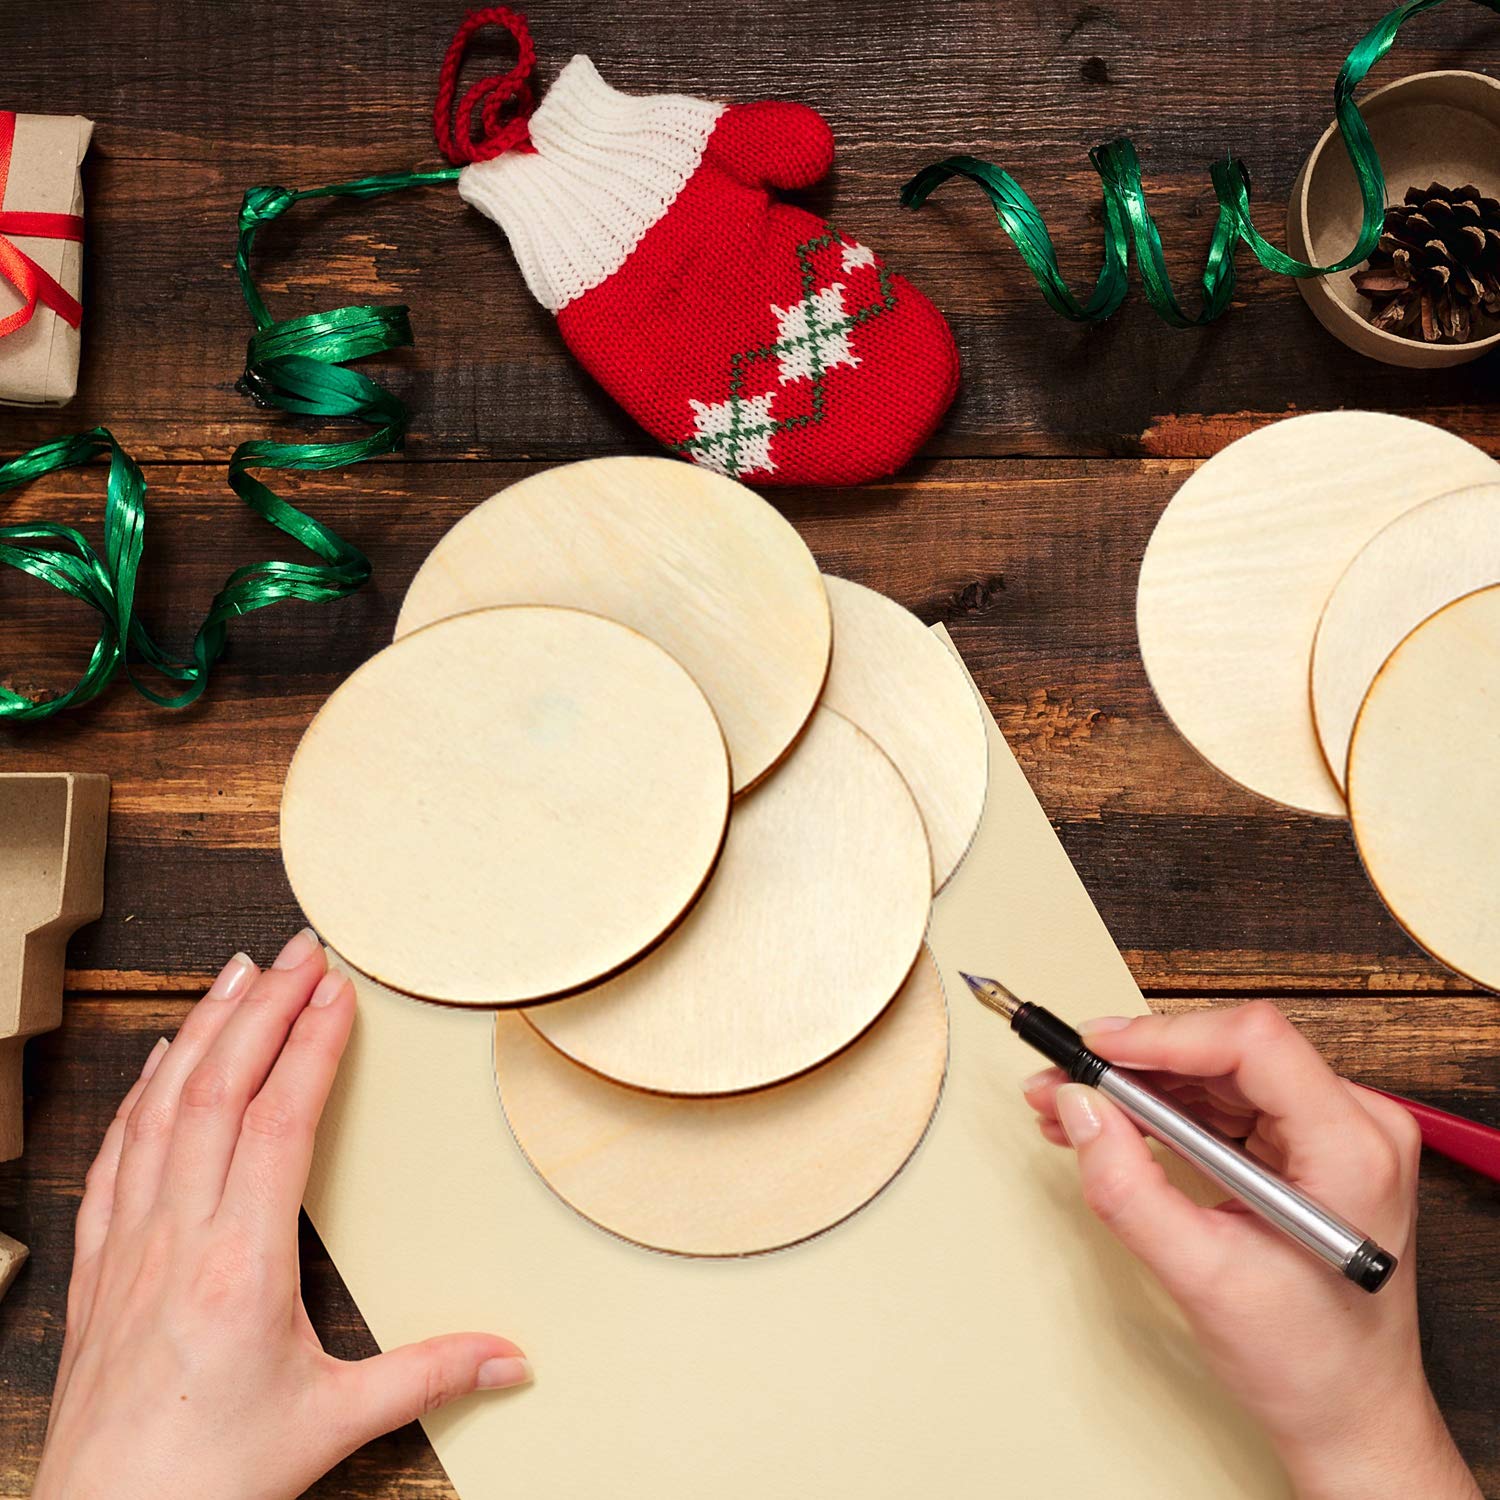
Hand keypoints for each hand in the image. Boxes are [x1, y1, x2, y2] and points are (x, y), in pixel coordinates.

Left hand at [34, 930, 531, 1499]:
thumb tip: (510, 1356)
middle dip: (263, 1008)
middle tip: (299, 950)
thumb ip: (427, 1375)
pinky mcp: (98, 1264)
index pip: (279, 1121)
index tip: (337, 990)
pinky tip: (159, 1062)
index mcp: (242, 1264)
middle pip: (218, 1091)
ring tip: (235, 974)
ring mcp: (128, 1244)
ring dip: (201, 1031)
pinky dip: (141, 1093)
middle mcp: (177, 1238)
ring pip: (161, 1108)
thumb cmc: (207, 1478)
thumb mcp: (331, 1422)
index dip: (311, 1045)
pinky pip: (116, 1153)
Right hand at [1024, 1001, 1479, 1499]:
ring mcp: (1334, 1132)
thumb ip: (1129, 1188)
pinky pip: (1224, 1101)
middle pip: (1229, 1051)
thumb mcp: (1202, 1278)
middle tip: (1062, 1082)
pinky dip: (1162, 1109)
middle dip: (1136, 1064)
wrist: (1350, 1417)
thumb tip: (1078, 1108)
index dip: (1164, 1037)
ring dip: (1140, 1085)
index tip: (1094, 1052)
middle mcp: (1356, 1125)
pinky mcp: (1307, 1146)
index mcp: (1353, 1151)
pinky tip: (1111, 1123)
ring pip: (1219, 1071)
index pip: (1253, 1044)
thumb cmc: (1309, 1364)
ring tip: (1070, 1106)